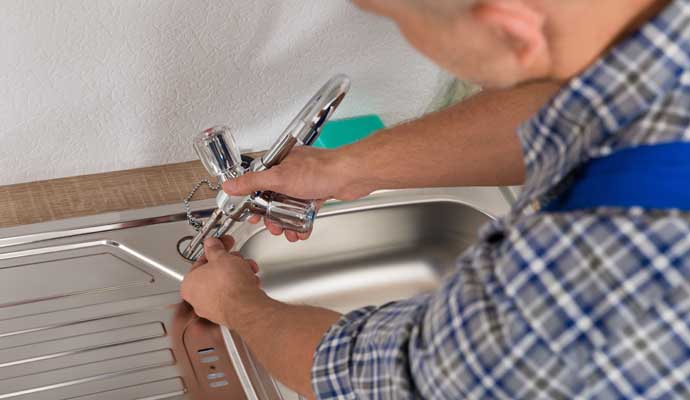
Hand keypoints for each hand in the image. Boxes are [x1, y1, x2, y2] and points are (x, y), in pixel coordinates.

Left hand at [180, 236, 268, 327]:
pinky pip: (233, 296)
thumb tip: (212, 245)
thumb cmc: (228, 286)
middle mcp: (197, 300)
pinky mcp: (227, 314)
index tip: (221, 245)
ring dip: (237, 274)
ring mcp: (212, 309)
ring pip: (225, 285)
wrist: (245, 306)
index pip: (200, 262)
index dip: (213, 250)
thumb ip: (215, 249)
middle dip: (228, 263)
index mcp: (189, 284)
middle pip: (213, 274)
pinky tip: (248, 282)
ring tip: (246, 269)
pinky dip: (241, 287)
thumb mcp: (221, 257)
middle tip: (236, 257)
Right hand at [223, 146, 373, 241]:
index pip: (258, 181)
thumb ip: (252, 182)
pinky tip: (302, 230)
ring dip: (287, 221)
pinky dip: (302, 221)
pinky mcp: (318, 192)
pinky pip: (304, 209)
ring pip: (289, 205)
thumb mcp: (278, 177)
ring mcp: (305, 182)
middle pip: (273, 196)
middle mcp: (291, 171)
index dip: (253, 200)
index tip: (252, 214)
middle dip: (272, 216)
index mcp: (279, 163)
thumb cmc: (320, 169)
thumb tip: (230, 185)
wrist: (350, 175)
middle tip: (272, 226)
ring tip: (288, 232)